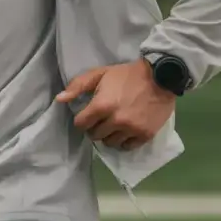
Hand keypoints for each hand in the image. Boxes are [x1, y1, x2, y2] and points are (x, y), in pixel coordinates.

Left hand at [56, 61, 175, 150]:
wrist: (161, 77)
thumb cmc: (127, 75)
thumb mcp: (101, 74)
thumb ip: (78, 86)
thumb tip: (59, 100)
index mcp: (102, 106)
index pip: (81, 124)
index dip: (82, 120)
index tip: (88, 116)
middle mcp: (115, 121)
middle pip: (95, 136)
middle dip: (95, 128)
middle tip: (102, 119)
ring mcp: (131, 129)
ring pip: (110, 143)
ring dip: (109, 136)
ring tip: (114, 126)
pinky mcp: (145, 135)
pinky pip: (127, 147)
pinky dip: (124, 141)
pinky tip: (125, 132)